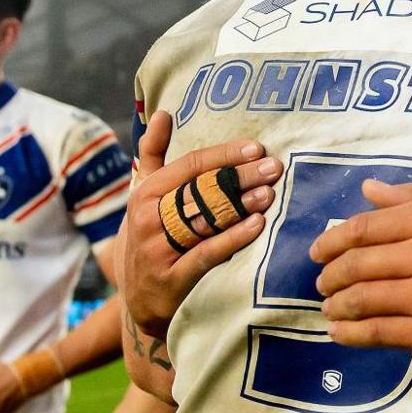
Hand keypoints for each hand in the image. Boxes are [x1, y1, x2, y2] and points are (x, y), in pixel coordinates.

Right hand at [122, 111, 282, 337]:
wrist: (138, 299)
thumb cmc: (148, 236)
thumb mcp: (143, 195)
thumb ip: (153, 154)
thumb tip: (162, 113)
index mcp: (145, 193)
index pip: (189, 165)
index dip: (224, 156)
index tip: (256, 148)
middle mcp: (148, 218)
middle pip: (201, 190)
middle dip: (240, 177)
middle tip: (273, 167)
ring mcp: (158, 249)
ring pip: (205, 220)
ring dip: (241, 204)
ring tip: (270, 192)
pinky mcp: (173, 278)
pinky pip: (207, 254)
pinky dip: (233, 238)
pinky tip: (257, 225)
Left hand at [310, 181, 411, 364]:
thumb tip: (367, 189)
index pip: (365, 228)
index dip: (332, 241)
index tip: (317, 252)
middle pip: (357, 264)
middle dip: (329, 276)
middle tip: (321, 283)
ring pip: (361, 299)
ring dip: (335, 305)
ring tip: (329, 308)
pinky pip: (377, 333)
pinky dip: (350, 333)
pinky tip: (340, 332)